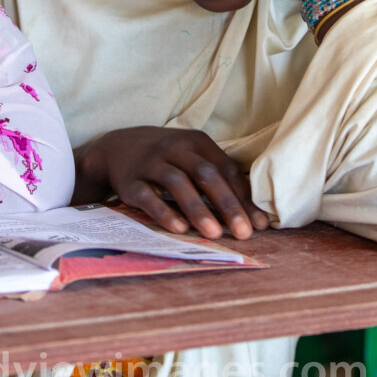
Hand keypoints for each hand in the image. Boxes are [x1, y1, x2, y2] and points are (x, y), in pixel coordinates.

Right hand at [77, 126, 267, 239]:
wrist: (116, 148)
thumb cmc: (167, 158)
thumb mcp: (192, 157)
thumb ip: (219, 179)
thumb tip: (253, 214)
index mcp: (197, 142)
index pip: (226, 169)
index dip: (244, 197)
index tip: (260, 223)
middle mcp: (176, 148)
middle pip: (206, 174)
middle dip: (227, 204)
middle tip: (243, 232)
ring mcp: (151, 163)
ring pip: (179, 183)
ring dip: (199, 209)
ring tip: (214, 234)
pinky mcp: (131, 181)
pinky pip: (149, 197)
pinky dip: (164, 212)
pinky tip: (179, 229)